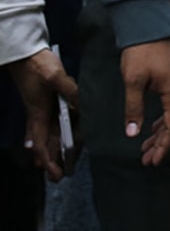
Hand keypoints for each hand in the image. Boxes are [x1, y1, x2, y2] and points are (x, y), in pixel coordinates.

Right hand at [5, 50, 79, 180]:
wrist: (26, 54)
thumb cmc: (38, 66)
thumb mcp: (55, 77)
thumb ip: (69, 90)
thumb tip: (81, 105)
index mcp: (39, 114)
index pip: (42, 144)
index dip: (48, 161)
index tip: (56, 174)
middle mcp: (40, 115)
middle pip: (47, 143)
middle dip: (53, 160)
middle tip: (62, 176)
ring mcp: (43, 109)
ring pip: (51, 134)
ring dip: (58, 148)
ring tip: (68, 162)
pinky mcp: (48, 102)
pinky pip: (56, 121)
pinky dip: (63, 131)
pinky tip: (71, 136)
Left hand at [120, 38, 169, 165]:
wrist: (149, 25)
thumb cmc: (141, 52)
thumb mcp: (133, 82)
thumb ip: (134, 109)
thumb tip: (133, 133)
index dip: (163, 145)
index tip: (154, 161)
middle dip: (161, 142)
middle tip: (147, 159)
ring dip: (161, 131)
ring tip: (147, 147)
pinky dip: (164, 118)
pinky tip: (153, 125)